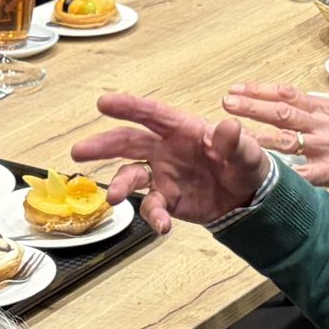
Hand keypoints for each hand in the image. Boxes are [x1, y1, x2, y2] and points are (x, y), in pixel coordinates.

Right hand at [71, 93, 271, 233]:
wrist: (249, 197)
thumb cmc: (244, 163)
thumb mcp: (247, 152)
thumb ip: (235, 142)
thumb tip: (228, 128)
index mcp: (182, 129)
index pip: (151, 114)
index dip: (128, 107)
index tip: (103, 103)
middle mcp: (165, 149)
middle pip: (128, 142)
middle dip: (103, 145)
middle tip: (79, 151)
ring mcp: (163, 175)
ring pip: (131, 176)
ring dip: (121, 185)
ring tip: (114, 197)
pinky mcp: (167, 199)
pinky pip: (152, 207)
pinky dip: (153, 216)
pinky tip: (162, 225)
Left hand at [223, 84, 328, 199]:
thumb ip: (319, 110)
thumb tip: (292, 102)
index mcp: (325, 109)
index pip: (288, 93)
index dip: (261, 89)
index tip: (238, 87)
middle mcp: (322, 125)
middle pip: (282, 112)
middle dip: (252, 106)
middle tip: (227, 102)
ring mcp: (326, 148)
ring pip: (286, 140)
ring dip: (258, 137)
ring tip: (234, 135)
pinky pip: (303, 173)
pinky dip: (283, 173)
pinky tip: (264, 173)